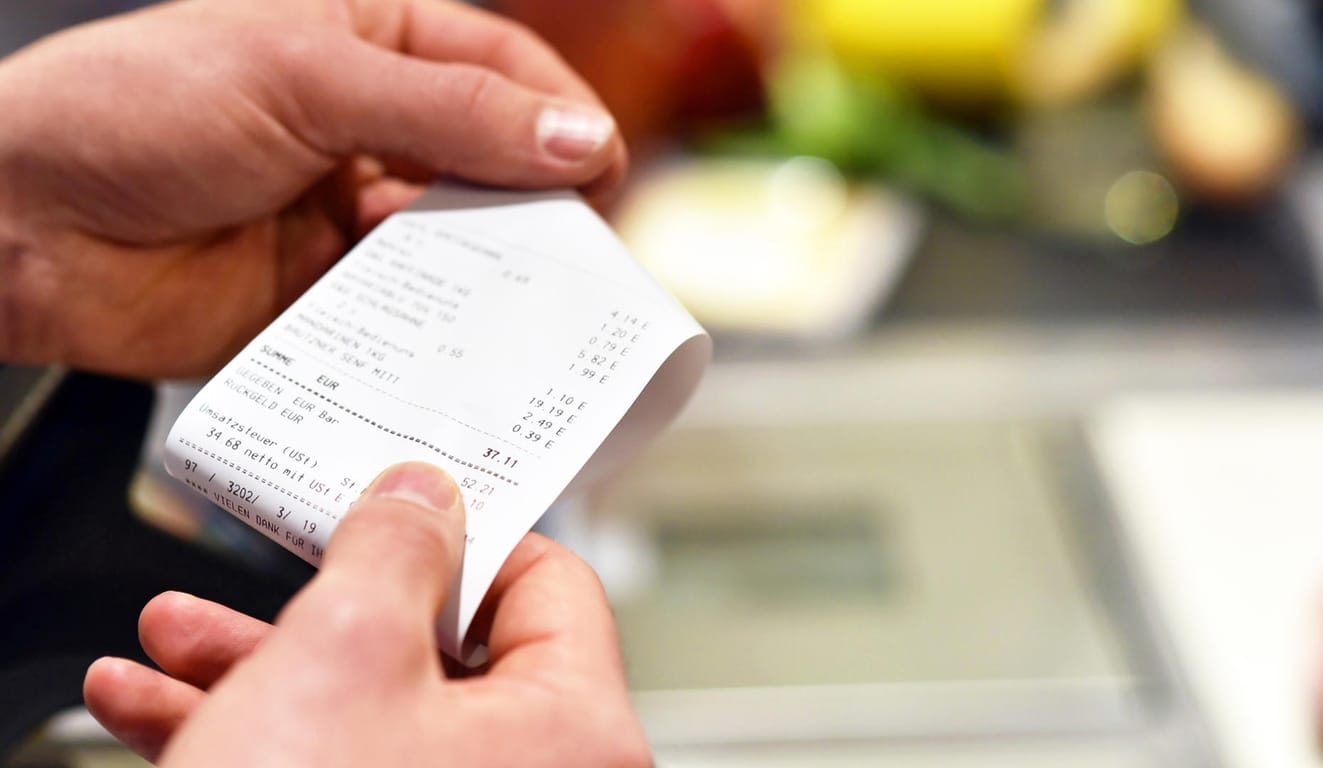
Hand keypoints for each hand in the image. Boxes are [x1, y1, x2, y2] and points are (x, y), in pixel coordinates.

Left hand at [0, 0, 626, 377]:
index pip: (501, 68)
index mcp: (368, 42)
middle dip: (536, 203)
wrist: (14, 224)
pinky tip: (450, 339)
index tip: (603, 171)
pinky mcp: (325, 299)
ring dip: (489, 272)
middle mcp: (369, 130)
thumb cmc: (133, 110)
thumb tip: (580, 136)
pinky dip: (436, 331)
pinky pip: (407, 317)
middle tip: (577, 253)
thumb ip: (449, 111)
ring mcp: (348, 218)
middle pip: (495, 164)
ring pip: (459, 246)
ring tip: (518, 300)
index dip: (561, 116)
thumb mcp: (305, 76)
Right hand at [81, 462, 649, 766]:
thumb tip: (423, 497)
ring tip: (170, 646)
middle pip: (438, 655)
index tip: (395, 511)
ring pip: (370, 717)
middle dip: (319, 609)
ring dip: (262, 671)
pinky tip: (158, 714)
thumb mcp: (343, 653)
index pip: (550, 587)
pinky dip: (258, 738)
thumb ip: (394, 550)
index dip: (465, 535)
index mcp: (576, 731)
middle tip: (257, 575)